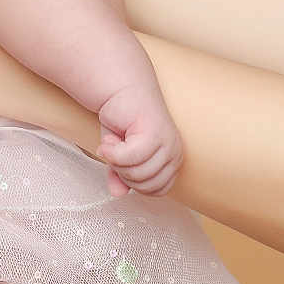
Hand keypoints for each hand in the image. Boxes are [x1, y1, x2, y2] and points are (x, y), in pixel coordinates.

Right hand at [96, 80, 181, 195]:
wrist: (121, 89)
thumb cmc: (123, 121)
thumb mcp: (120, 156)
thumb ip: (121, 176)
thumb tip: (118, 194)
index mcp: (173, 161)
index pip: (155, 191)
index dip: (132, 182)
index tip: (121, 162)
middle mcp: (175, 153)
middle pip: (145, 186)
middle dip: (122, 172)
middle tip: (115, 151)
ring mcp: (167, 143)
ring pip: (137, 174)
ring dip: (115, 160)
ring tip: (113, 142)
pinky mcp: (155, 134)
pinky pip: (128, 158)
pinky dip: (111, 152)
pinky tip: (108, 139)